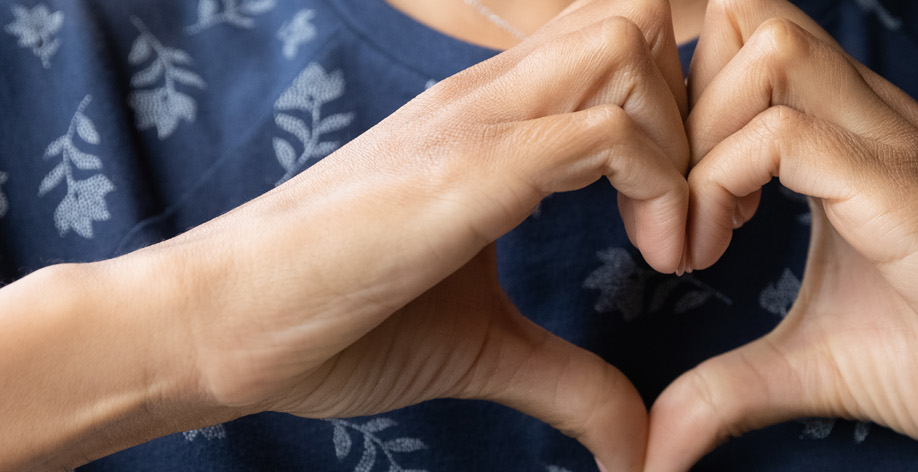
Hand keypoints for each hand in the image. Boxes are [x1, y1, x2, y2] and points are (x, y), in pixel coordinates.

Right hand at [109, 1, 691, 469]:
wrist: (215, 328)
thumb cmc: (330, 324)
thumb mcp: (481, 348)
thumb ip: (566, 378)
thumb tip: (636, 441)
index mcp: (491, 117)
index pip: (618, 44)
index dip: (680, 117)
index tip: (686, 220)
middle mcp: (488, 96)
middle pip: (637, 15)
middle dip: (701, 108)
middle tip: (701, 216)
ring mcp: (475, 122)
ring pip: (629, 44)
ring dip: (683, 141)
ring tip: (676, 241)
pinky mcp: (467, 171)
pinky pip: (604, 131)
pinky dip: (659, 188)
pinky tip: (652, 260)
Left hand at [646, 4, 917, 469]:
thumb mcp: (814, 366)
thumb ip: (726, 388)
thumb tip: (650, 444)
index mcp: (848, 133)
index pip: (735, 39)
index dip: (675, 109)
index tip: (666, 214)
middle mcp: (869, 116)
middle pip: (739, 11)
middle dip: (670, 102)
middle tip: (663, 210)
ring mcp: (891, 147)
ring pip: (758, 44)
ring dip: (693, 139)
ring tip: (693, 239)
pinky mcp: (907, 197)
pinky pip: (787, 134)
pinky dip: (720, 186)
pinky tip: (717, 254)